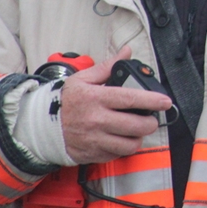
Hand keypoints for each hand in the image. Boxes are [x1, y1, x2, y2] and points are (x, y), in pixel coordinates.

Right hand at [60, 47, 172, 163]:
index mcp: (96, 98)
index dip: (152, 100)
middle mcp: (96, 120)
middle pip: (135, 125)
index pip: (130, 99)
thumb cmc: (66, 101)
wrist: (41, 126)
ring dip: (139, 137)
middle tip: (151, 118)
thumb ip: (108, 66)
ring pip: (129, 144)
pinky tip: (122, 139)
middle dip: (151, 122)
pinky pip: (117, 155)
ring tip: (137, 130)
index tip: (165, 101)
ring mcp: (94, 140)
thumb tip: (127, 52)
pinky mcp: (92, 154)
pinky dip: (124, 148)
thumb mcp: (83, 78)